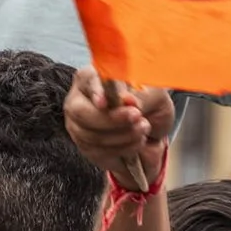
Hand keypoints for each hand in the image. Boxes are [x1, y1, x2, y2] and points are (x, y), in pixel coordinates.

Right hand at [66, 67, 173, 182]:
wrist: (151, 126)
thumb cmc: (148, 101)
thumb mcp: (153, 94)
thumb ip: (141, 95)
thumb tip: (127, 101)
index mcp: (92, 76)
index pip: (87, 80)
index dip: (95, 92)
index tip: (104, 103)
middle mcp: (78, 100)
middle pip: (81, 113)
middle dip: (110, 120)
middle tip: (137, 118)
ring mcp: (77, 125)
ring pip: (90, 136)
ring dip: (122, 137)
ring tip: (143, 129)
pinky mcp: (84, 146)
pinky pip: (97, 153)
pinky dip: (121, 151)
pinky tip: (136, 143)